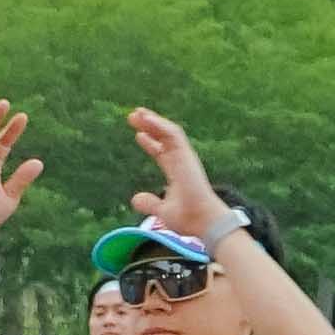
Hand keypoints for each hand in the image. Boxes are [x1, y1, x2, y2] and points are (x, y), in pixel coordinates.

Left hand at [128, 107, 221, 241]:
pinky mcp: (186, 155)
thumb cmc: (188, 219)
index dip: (150, 143)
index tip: (138, 135)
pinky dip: (159, 124)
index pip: (162, 152)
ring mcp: (185, 157)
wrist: (202, 221)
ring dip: (153, 121)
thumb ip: (150, 203)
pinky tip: (146, 118)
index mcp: (178, 173)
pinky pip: (172, 134)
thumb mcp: (163, 211)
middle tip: (133, 116)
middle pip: (164, 138)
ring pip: (168, 132)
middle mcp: (182, 162)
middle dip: (149, 126)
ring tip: (137, 113)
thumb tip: (135, 199)